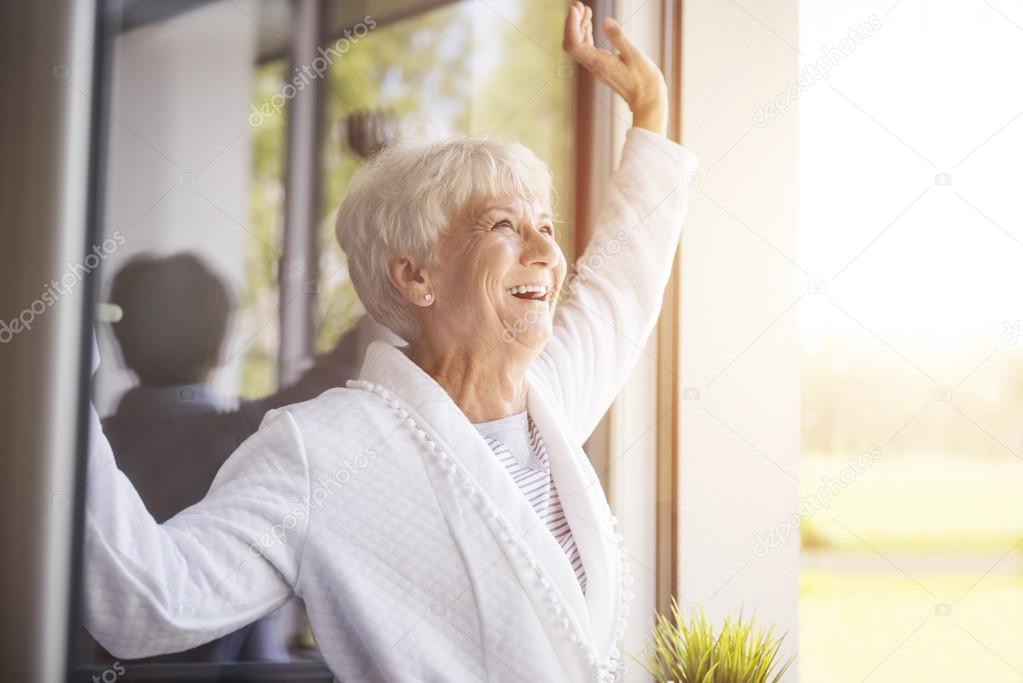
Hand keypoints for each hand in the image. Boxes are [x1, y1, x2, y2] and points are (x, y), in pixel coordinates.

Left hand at [562, 1, 667, 134]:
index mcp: (598, 63)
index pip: (573, 44)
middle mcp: (594, 65)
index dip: (571, 25)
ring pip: (579, 45)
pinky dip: (586, 34)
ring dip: (579, 26)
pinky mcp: (602, 66)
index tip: (576, 8)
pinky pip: (588, 48)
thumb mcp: (634, 55)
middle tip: (578, 5)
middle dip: (572, 22)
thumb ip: (619, 38)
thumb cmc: (644, 81)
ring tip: (585, 9)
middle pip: (572, 43)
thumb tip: (606, 21)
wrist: (648, 101)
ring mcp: (597, 66)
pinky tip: (591, 23)